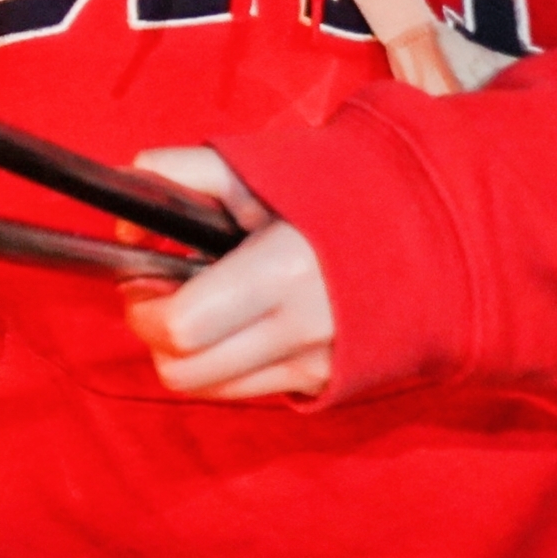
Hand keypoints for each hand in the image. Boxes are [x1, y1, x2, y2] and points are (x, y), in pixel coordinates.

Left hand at [119, 148, 333, 400]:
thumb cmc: (335, 190)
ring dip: (186, 354)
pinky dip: (223, 365)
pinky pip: (246, 391)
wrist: (430, 230)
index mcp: (282, 272)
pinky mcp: (326, 383)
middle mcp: (300, 331)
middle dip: (154, 333)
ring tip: (200, 306)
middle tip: (162, 292)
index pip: (180, 328)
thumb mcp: (257, 166)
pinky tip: (235, 324)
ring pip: (209, 389)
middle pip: (182, 371)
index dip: (143, 306)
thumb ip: (180, 173)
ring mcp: (317, 365)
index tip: (141, 277)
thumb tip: (125, 216)